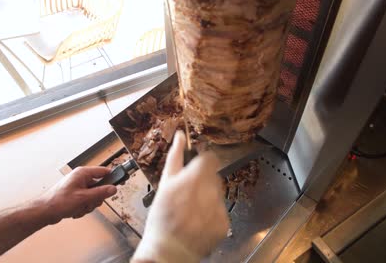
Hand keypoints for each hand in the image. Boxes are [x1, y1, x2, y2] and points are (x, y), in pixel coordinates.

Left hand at [38, 167, 117, 224]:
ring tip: (79, 208)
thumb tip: (113, 189)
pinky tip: (74, 211)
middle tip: (88, 203)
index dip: (112, 177)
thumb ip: (100, 193)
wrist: (44, 212)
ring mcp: (78, 187)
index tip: (120, 182)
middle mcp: (80, 178)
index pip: (103, 171)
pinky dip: (82, 208)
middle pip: (99, 187)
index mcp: (82, 173)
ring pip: (93, 196)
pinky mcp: (75, 195)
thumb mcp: (83, 198)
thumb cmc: (58, 201)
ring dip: (88, 205)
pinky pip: (86, 202)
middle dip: (95, 199)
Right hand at [132, 131, 229, 262]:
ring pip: (218, 192)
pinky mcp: (224, 223)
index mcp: (194, 179)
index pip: (210, 159)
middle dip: (203, 180)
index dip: (202, 162)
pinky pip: (221, 209)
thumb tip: (181, 135)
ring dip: (208, 196)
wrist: (168, 251)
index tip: (195, 169)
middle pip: (214, 176)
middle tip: (189, 193)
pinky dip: (212, 213)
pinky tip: (198, 219)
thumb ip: (175, 157)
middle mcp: (209, 192)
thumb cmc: (162, 218)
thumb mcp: (164, 184)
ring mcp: (219, 209)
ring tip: (192, 208)